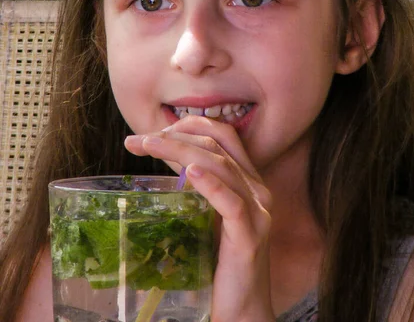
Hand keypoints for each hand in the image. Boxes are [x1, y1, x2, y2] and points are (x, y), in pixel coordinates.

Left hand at [125, 116, 275, 321]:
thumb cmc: (219, 263)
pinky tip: (189, 174)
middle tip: (140, 140)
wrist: (241, 311)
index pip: (224, 134)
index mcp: (248, 179)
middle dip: (176, 135)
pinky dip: (210, 184)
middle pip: (218, 144)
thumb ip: (196, 185)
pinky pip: (232, 203)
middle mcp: (257, 188)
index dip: (189, 125)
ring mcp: (257, 211)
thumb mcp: (207, 214)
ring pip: (221, 166)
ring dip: (180, 151)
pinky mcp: (250, 236)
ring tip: (149, 146)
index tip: (153, 133)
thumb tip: (164, 157)